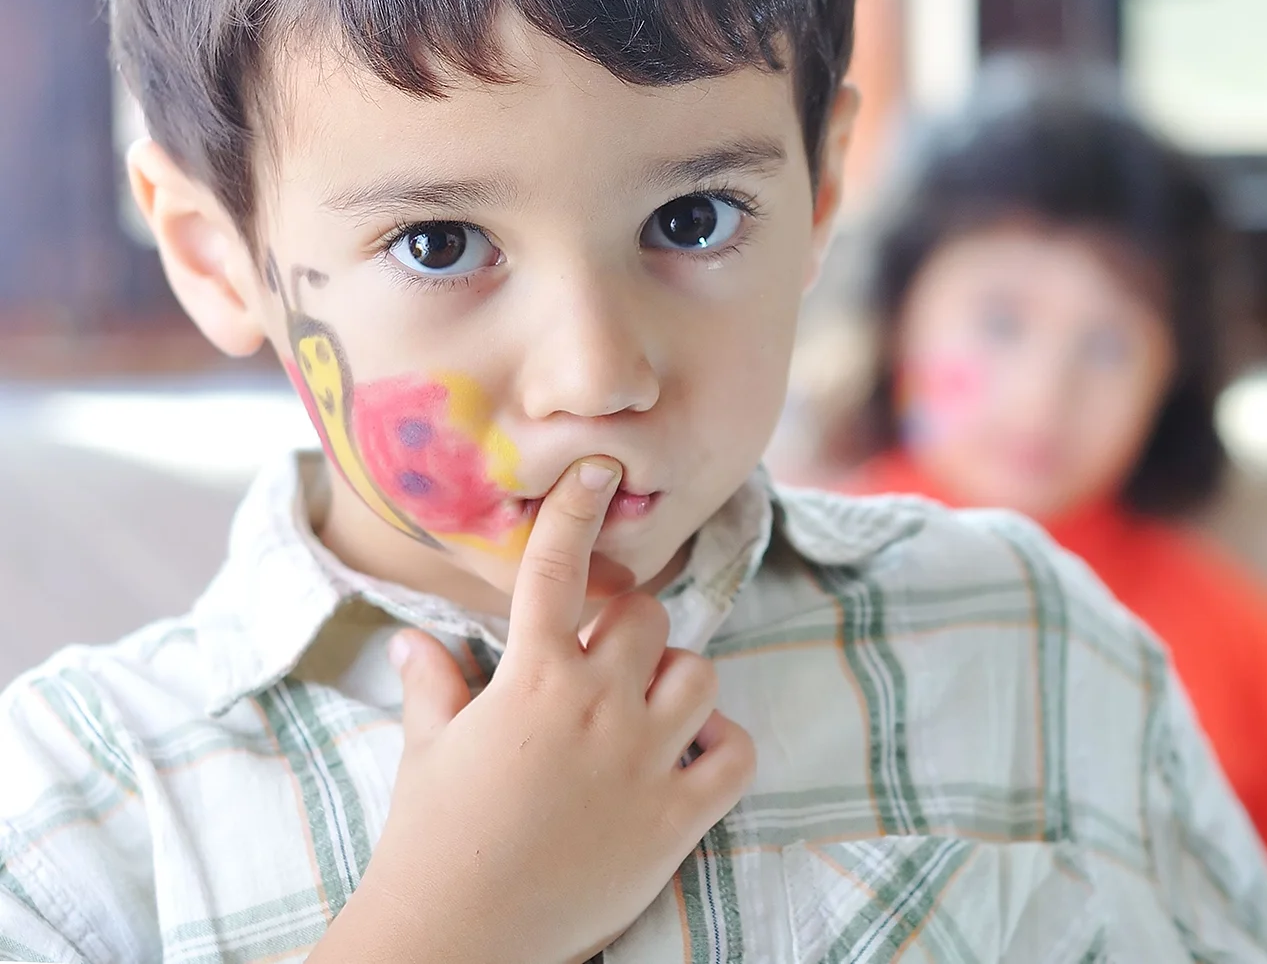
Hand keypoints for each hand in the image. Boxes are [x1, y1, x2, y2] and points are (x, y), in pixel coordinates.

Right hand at [312, 458, 756, 963]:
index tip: (596, 468)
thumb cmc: (433, 843)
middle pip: (648, 616)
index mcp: (530, 679)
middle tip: (607, 656)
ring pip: (700, 673)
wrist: (455, 941)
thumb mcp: (429, 754)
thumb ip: (435, 687)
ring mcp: (643, 762)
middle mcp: (595, 706)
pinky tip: (689, 756)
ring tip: (648, 709)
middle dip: (630, 625)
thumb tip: (413, 641)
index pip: (557, 569)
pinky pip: (735, 752)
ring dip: (679, 681)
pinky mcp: (678, 819)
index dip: (576, 511)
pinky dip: (721, 745)